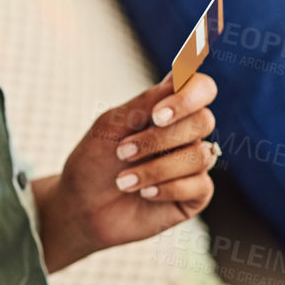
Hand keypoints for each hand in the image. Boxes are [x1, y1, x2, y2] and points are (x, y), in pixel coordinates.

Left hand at [35, 74, 219, 271]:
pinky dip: (167, 188)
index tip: (156, 115)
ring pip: (201, 155)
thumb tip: (177, 76)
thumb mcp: (110, 128)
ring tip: (122, 181)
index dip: (189, 96)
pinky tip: (143, 193)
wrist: (81, 208)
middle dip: (159, 139)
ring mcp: (193, 164)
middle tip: (122, 152)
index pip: (201, 88)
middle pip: (203, 121)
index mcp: (167, 110)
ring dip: (156, 168)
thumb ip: (143, 103)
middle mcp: (186, 133)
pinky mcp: (195, 194)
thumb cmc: (93, 162)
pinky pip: (200, 185)